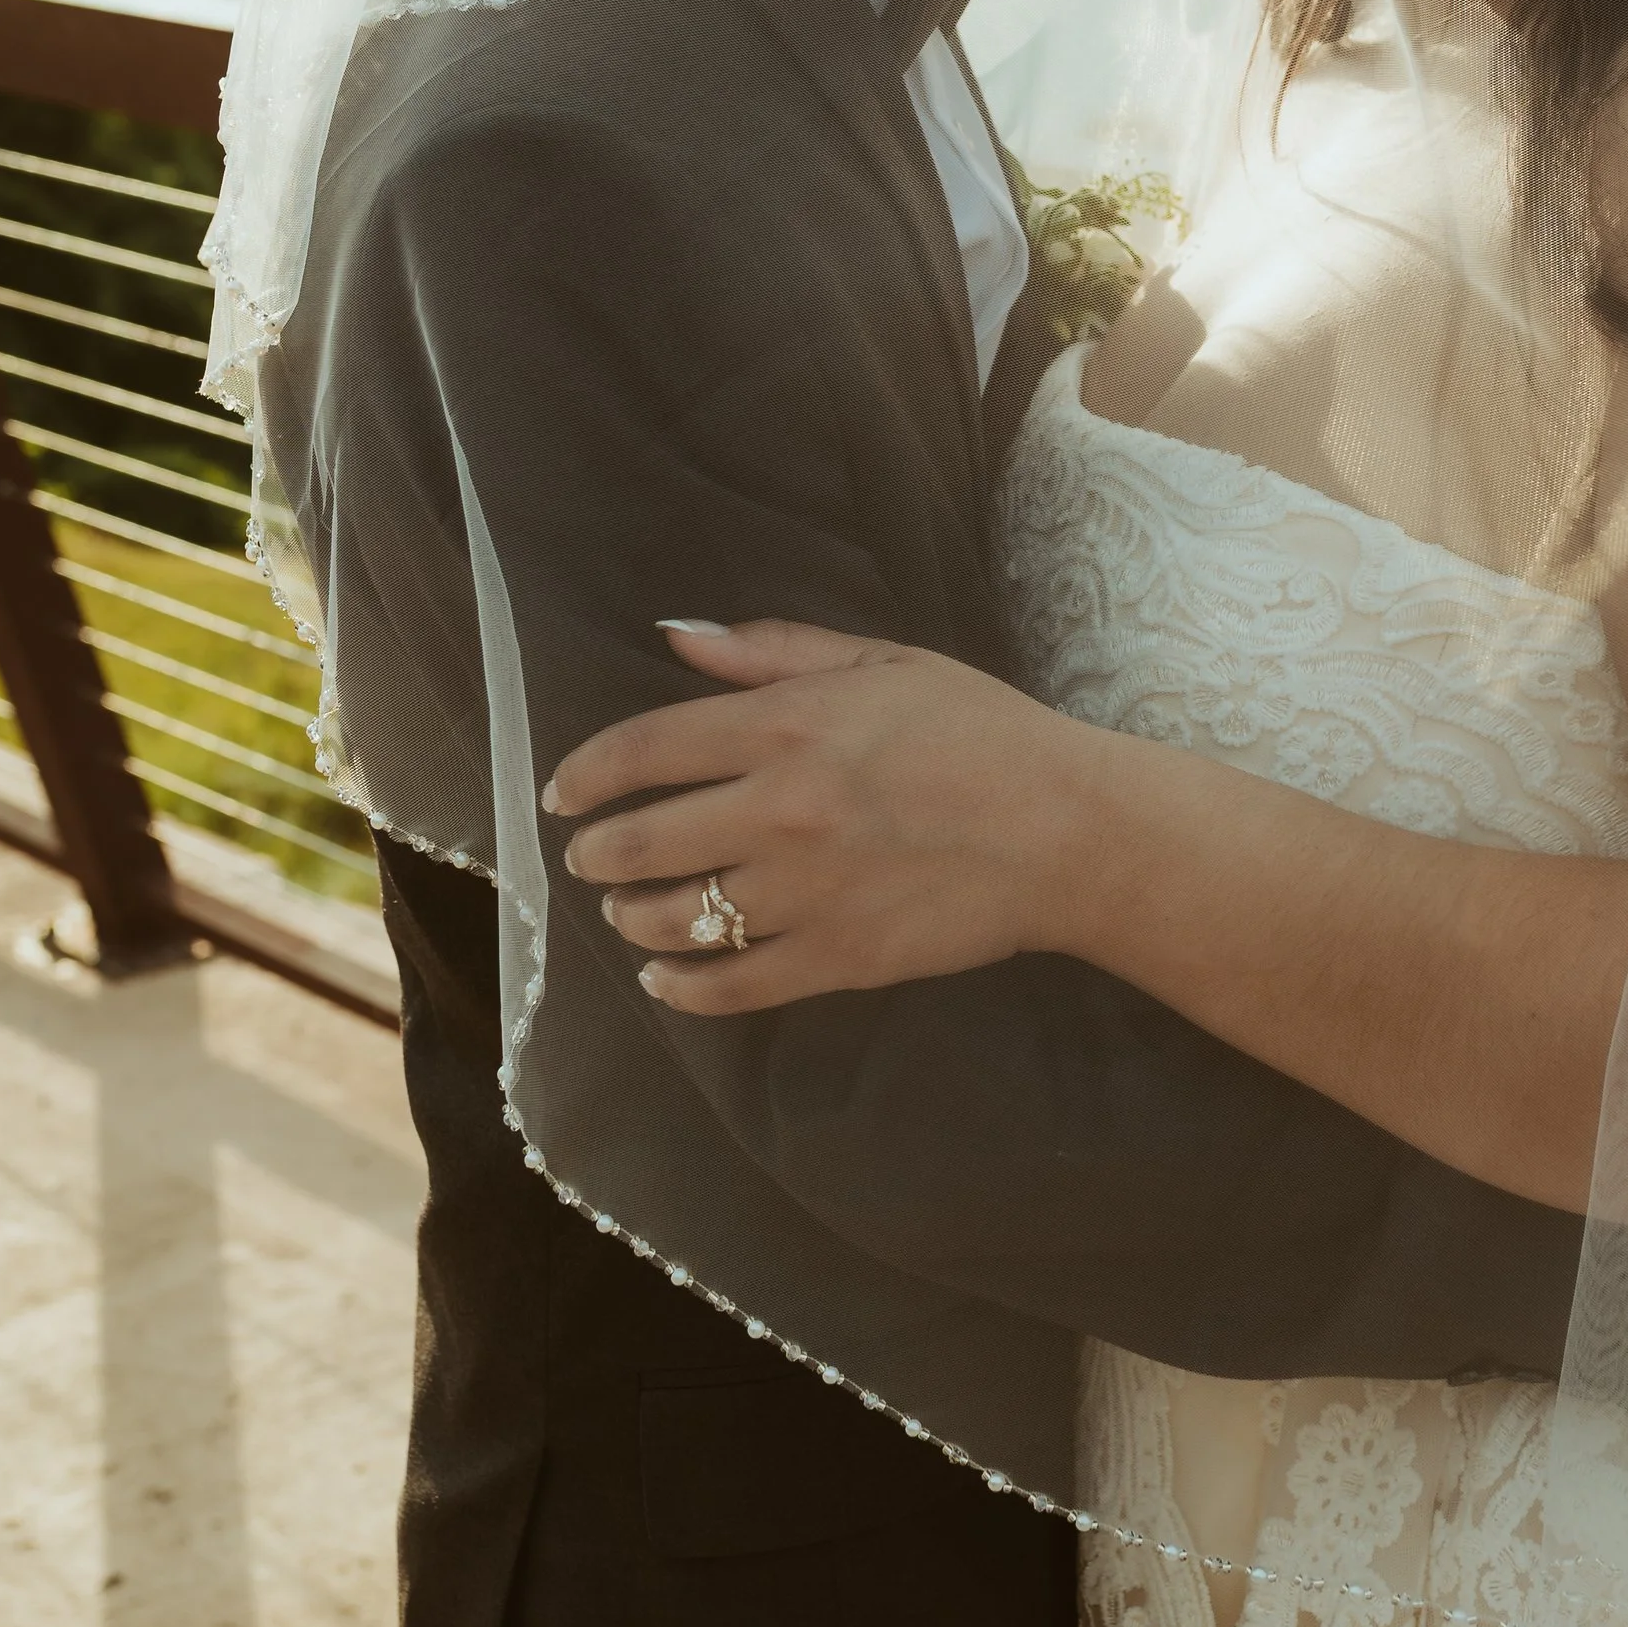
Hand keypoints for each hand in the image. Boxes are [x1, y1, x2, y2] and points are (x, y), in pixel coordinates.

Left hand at [540, 620, 1108, 1014]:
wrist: (1065, 829)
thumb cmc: (979, 731)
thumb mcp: (881, 661)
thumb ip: (769, 652)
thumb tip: (674, 637)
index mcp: (788, 726)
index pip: (644, 749)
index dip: (585, 774)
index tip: (562, 792)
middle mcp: (781, 810)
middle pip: (641, 842)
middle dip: (597, 853)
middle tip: (589, 857)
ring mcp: (806, 891)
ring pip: (673, 919)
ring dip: (632, 917)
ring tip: (629, 912)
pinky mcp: (836, 958)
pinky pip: (729, 985)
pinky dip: (680, 989)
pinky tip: (664, 981)